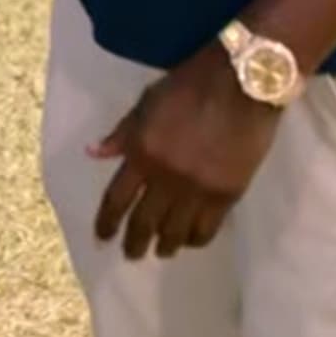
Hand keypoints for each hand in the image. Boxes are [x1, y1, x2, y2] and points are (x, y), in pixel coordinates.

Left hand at [88, 43, 285, 259]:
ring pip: (175, 232)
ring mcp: (197, 189)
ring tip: (161, 251)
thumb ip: (122, 133)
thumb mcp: (146, 102)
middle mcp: (165, 176)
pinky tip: (190, 241)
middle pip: (144, 222)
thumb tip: (94, 153)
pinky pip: (207, 229)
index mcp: (142, 152)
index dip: (107, 223)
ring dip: (165, 245)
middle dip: (134, 242)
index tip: (102, 238)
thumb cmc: (190, 85)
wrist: (241, 83)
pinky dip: (195, 239)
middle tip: (132, 254)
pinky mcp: (227, 194)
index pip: (116, 199)